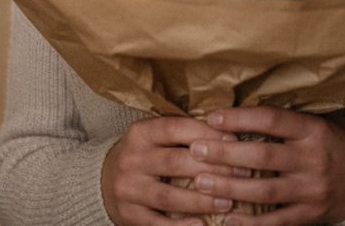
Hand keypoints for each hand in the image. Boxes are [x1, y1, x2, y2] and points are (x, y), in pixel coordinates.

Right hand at [101, 116, 249, 224]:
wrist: (103, 180)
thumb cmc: (144, 155)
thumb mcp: (155, 137)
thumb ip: (183, 134)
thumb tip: (228, 132)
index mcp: (140, 133)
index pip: (175, 129)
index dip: (206, 133)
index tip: (235, 140)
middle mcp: (131, 159)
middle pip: (175, 162)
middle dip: (212, 169)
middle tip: (241, 173)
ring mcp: (128, 189)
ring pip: (169, 196)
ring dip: (201, 200)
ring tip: (227, 202)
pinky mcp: (129, 215)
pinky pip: (157, 224)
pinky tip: (203, 225)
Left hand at [187, 106, 344, 224]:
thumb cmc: (333, 141)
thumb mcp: (316, 121)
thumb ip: (282, 121)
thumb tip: (234, 113)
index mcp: (313, 130)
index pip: (272, 120)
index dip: (240, 118)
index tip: (212, 117)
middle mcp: (313, 160)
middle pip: (263, 156)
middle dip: (225, 153)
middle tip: (196, 149)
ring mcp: (312, 191)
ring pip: (265, 191)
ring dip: (229, 188)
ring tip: (201, 182)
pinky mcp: (311, 216)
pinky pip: (276, 222)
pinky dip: (251, 223)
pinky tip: (227, 220)